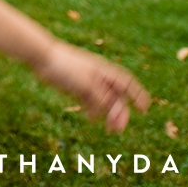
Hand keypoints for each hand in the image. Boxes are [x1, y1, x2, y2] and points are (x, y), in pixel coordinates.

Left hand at [34, 40, 150, 131]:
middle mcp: (98, 76)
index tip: (144, 109)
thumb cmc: (66, 66)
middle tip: (119, 128)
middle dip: (120, 112)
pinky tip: (91, 119)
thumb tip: (114, 111)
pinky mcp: (76, 87)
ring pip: (102, 100)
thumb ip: (101, 98)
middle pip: (115, 96)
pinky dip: (93, 110)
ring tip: (109, 129)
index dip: (138, 95)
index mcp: (104, 71)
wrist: (42, 57)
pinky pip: (89, 101)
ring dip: (107, 114)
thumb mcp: (86, 84)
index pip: (127, 83)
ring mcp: (87, 82)